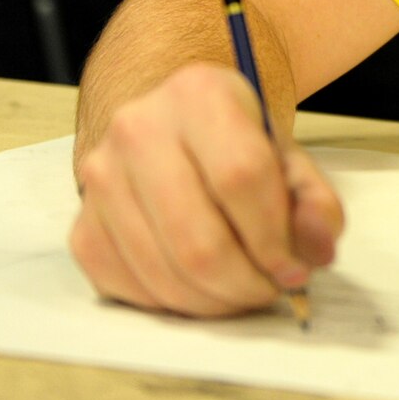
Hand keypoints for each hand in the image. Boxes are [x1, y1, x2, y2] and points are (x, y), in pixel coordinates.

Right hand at [69, 61, 343, 315]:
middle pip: (197, 238)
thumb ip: (315, 202)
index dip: (275, 238)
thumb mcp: (287, 157)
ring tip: (242, 292)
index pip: (242, 177)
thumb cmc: (235, 146)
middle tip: (270, 291)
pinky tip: (200, 290)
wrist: (171, 128)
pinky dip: (172, 305)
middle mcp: (138, 129)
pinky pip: (127, 288)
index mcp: (199, 94)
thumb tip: (316, 250)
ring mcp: (100, 179)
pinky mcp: (82, 225)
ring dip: (213, 303)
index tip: (295, 269)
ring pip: (162, 272)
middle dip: (244, 284)